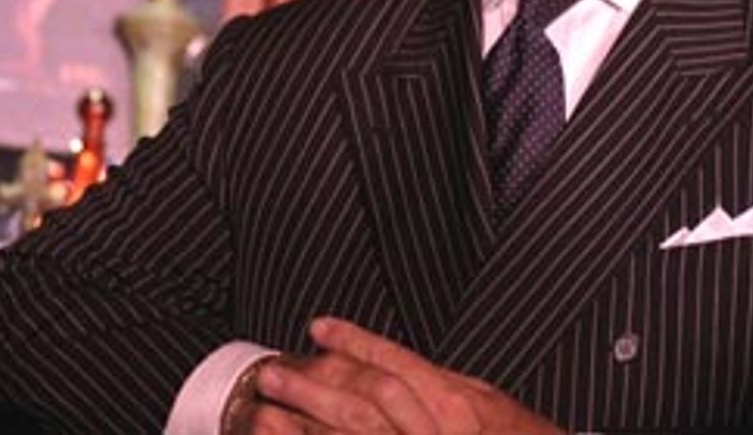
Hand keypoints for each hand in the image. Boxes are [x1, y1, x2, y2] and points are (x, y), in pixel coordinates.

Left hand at [240, 316, 561, 433]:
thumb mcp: (485, 402)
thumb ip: (439, 384)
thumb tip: (393, 365)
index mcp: (455, 406)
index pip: (393, 364)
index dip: (352, 344)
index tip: (318, 328)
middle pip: (362, 404)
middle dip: (313, 387)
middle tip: (274, 373)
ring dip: (305, 427)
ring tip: (267, 412)